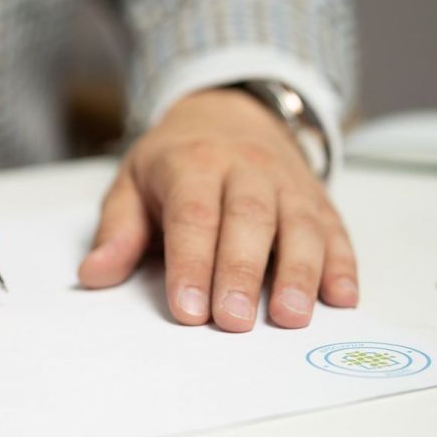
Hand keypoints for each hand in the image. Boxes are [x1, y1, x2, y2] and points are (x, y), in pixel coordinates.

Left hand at [78, 88, 357, 331]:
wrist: (229, 113)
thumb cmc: (175, 162)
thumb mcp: (132, 183)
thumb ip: (117, 231)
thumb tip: (94, 274)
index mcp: (192, 164)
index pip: (192, 215)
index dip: (190, 263)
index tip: (187, 310)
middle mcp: (246, 168)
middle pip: (248, 219)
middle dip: (241, 272)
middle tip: (234, 322)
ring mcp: (287, 182)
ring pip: (298, 224)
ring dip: (299, 273)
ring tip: (291, 317)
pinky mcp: (318, 199)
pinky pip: (334, 228)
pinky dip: (342, 264)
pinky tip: (342, 299)